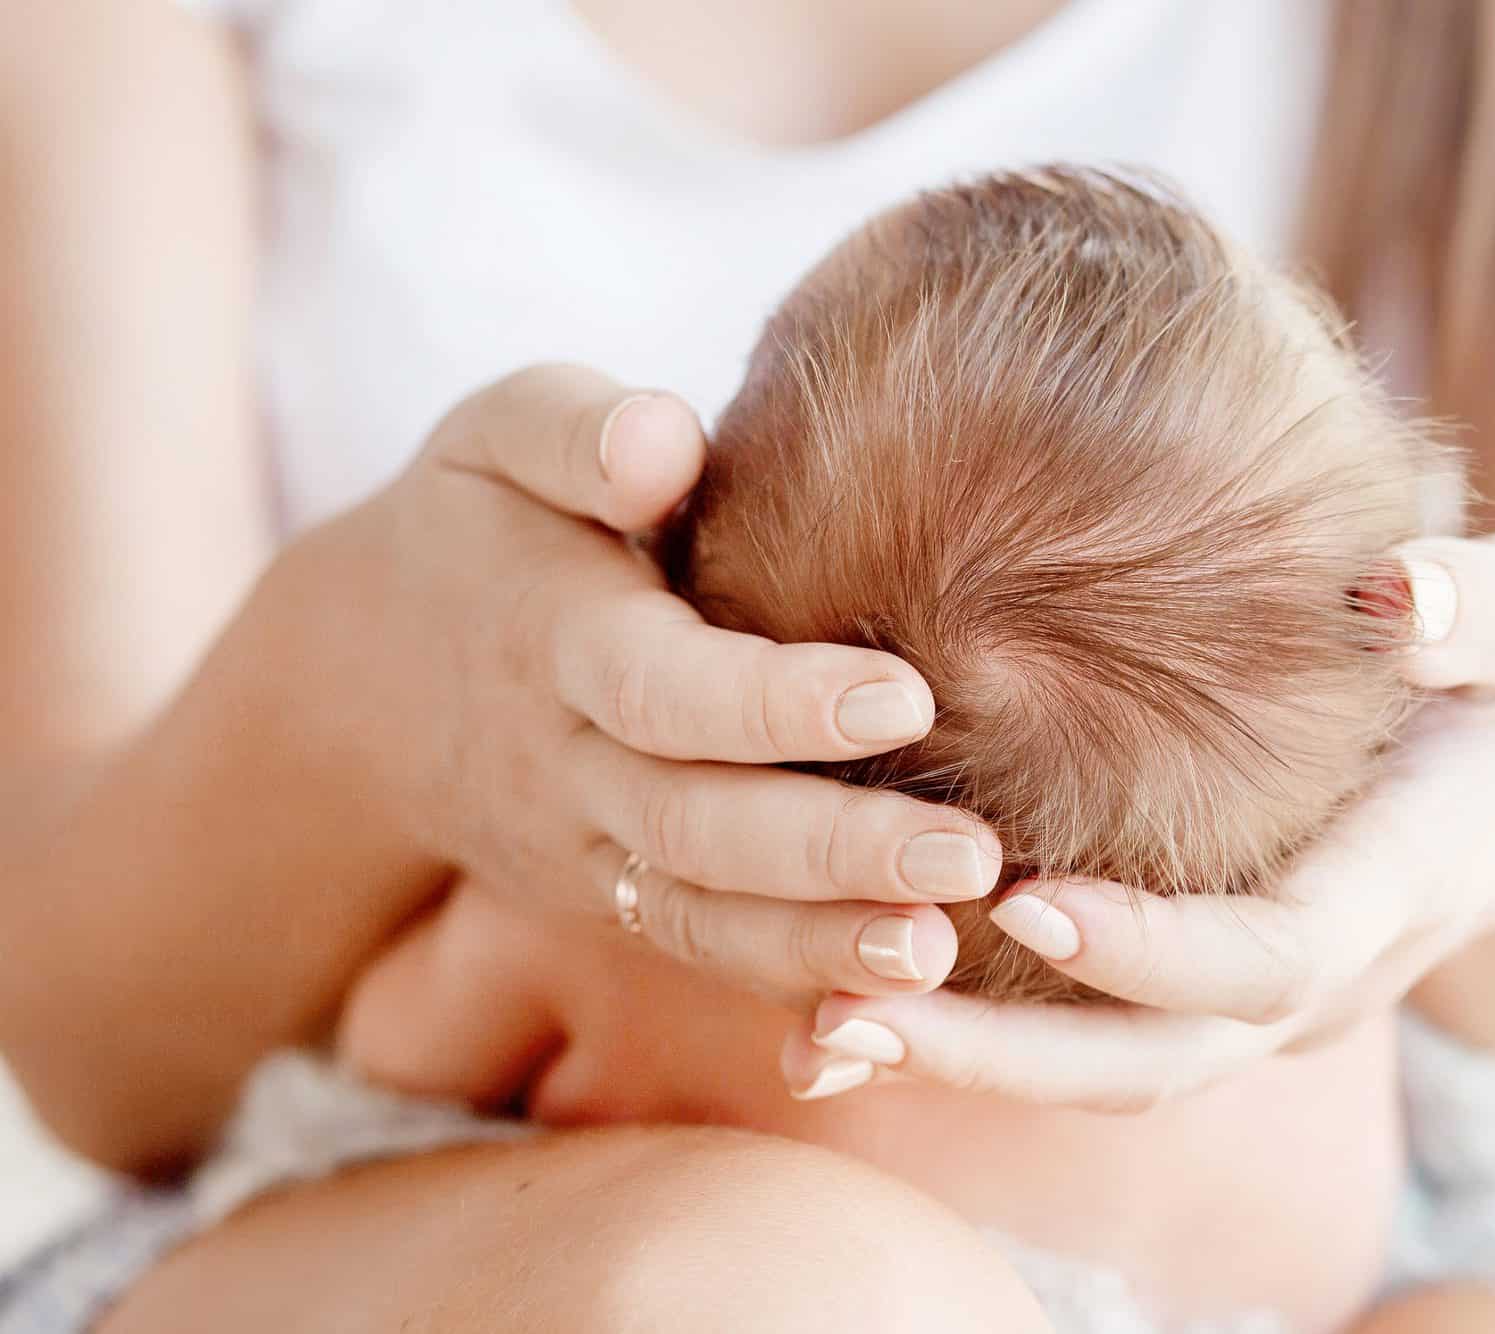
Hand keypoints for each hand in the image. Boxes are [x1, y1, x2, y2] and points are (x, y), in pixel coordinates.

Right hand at [320, 365, 998, 1005]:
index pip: (662, 688)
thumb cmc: (479, 525)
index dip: (775, 701)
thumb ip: (577, 431)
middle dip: (832, 850)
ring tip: (943, 951)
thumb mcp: (496, 438)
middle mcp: (566, 767)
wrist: (365, 680)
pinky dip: (792, 984)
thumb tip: (666, 442)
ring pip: (700, 916)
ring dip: (821, 944)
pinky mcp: (611, 900)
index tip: (903, 693)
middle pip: (696, 826)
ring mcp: (582, 852)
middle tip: (971, 856)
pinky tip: (905, 1002)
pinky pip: (701, 952)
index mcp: (554, 641)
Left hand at [783, 533, 1494, 1108]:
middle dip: (1003, 1055)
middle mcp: (1312, 973)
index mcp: (1390, 888)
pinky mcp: (1202, 979)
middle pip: (1152, 1060)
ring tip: (818, 1028)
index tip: (1030, 904)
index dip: (1155, 952)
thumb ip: (1494, 612)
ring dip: (962, 1061)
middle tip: (848, 1017)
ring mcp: (1252, 994)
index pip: (1267, 955)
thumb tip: (1400, 592)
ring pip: (1103, 1071)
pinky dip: (977, 1029)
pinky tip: (848, 991)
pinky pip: (1086, 1033)